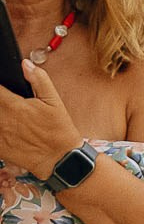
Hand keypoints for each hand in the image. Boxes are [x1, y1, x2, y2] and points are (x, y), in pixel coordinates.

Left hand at [0, 61, 90, 178]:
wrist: (58, 159)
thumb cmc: (58, 130)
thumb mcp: (54, 101)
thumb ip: (39, 80)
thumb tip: (26, 64)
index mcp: (14, 105)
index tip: (2, 88)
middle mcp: (2, 119)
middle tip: (5, 102)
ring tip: (5, 114)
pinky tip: (5, 125)